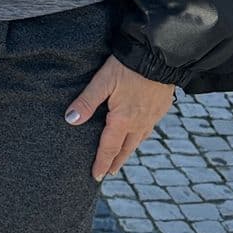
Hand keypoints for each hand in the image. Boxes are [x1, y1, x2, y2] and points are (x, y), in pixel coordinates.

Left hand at [66, 56, 175, 181]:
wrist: (160, 56)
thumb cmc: (128, 66)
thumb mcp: (103, 81)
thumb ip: (86, 101)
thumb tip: (70, 120)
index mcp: (123, 120)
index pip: (109, 148)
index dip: (101, 163)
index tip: (96, 176)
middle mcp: (140, 123)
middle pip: (126, 149)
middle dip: (116, 162)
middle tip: (109, 172)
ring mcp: (153, 116)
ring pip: (139, 140)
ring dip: (128, 151)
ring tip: (122, 157)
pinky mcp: (162, 108)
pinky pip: (149, 129)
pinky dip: (140, 136)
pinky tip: (139, 133)